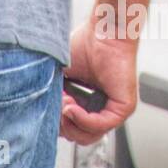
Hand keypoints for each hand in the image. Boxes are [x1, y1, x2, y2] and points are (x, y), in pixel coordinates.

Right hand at [59, 18, 140, 145]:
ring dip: (72, 123)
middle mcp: (102, 110)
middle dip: (63, 125)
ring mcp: (114, 111)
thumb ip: (53, 99)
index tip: (50, 107)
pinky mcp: (123, 108)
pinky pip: (99, 126)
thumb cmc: (86, 44)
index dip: (58, 123)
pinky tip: (73, 107)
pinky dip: (83, 120)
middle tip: (58, 105)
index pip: (72, 128)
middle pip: (78, 137)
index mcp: (88, 104)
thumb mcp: (61, 78)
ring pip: (88, 136)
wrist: (106, 29)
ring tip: (66, 104)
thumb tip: (44, 118)